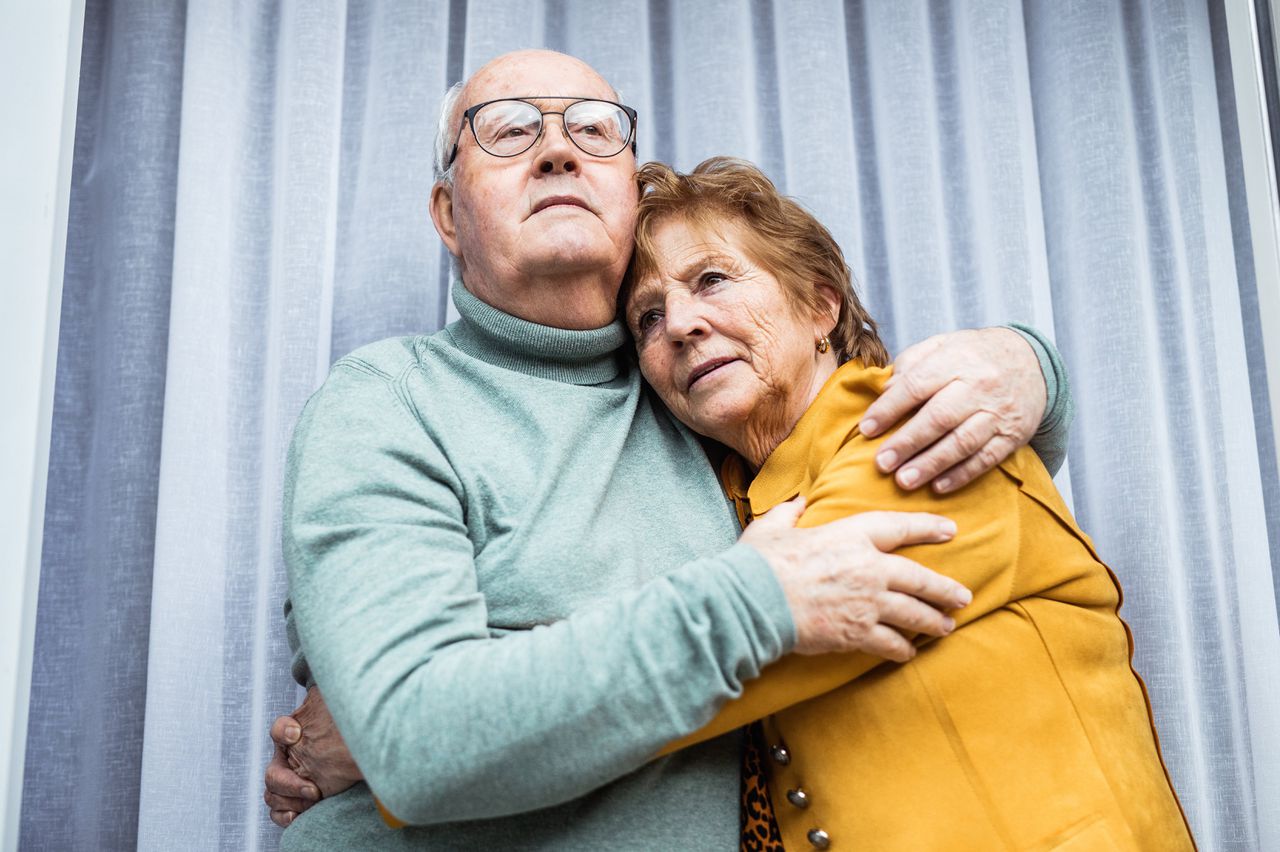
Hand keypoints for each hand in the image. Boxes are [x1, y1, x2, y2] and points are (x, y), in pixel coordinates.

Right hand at [264, 687, 362, 826]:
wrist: (362, 751)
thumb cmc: (352, 730)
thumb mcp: (347, 712)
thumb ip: (338, 699)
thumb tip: (345, 678)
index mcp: (295, 734)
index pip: (280, 730)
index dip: (284, 732)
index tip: (295, 734)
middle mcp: (288, 758)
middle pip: (273, 773)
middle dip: (290, 783)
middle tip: (314, 790)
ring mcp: (290, 779)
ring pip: (272, 793)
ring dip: (288, 801)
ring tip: (313, 801)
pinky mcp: (296, 799)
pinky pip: (278, 810)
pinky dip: (284, 815)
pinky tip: (297, 817)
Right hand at [741, 498, 969, 658]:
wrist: (754, 601)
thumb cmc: (761, 562)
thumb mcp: (773, 526)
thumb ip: (790, 511)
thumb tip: (798, 500)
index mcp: (850, 535)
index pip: (899, 528)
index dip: (927, 528)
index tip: (950, 531)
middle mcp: (868, 568)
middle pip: (919, 578)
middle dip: (944, 589)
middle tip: (963, 596)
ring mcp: (867, 602)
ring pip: (913, 613)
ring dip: (933, 621)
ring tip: (946, 627)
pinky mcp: (858, 632)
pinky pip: (890, 642)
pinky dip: (901, 648)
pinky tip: (908, 652)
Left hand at [860, 327, 1045, 492]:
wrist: (1033, 362)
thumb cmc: (974, 357)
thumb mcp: (943, 345)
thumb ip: (912, 363)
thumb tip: (885, 390)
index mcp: (957, 359)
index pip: (917, 385)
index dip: (889, 408)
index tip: (866, 429)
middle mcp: (979, 386)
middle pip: (939, 417)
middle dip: (907, 443)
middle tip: (881, 464)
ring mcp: (998, 412)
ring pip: (962, 442)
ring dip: (931, 464)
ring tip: (904, 481)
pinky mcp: (1013, 435)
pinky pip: (986, 458)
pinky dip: (961, 475)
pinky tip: (938, 486)